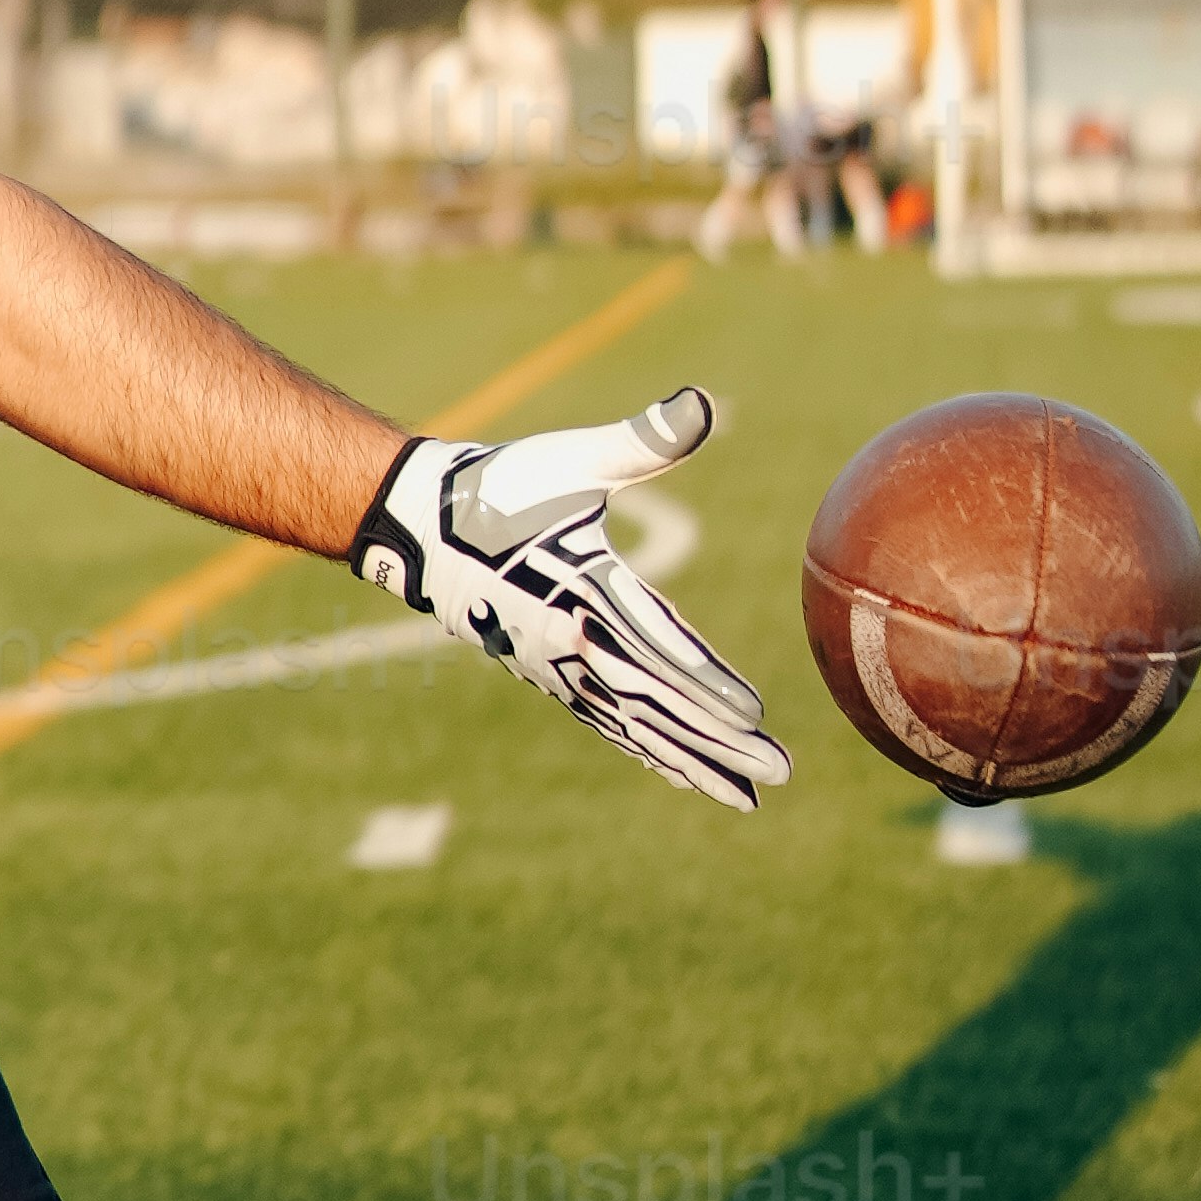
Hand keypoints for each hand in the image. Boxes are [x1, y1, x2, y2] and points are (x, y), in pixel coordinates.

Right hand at [349, 387, 789, 817]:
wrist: (419, 524)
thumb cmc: (502, 485)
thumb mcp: (572, 458)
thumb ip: (639, 440)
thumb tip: (698, 403)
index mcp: (586, 589)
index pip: (657, 646)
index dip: (707, 682)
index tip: (755, 714)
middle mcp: (574, 641)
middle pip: (659, 702)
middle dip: (720, 741)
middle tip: (780, 773)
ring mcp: (559, 668)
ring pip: (637, 727)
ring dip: (695, 761)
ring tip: (748, 797)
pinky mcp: (548, 676)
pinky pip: (607, 726)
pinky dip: (650, 752)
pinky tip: (686, 776)